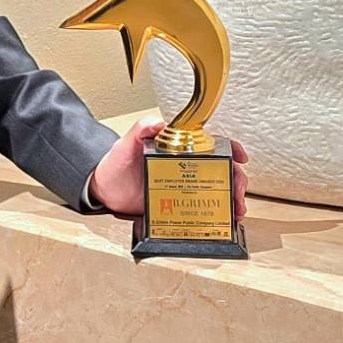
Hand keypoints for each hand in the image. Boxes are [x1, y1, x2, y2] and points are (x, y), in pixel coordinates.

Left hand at [90, 116, 247, 221]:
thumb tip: (158, 123)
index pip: (209, 144)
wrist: (103, 191)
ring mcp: (183, 187)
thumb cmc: (114, 165)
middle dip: (235, 179)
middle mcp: (183, 167)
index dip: (229, 148)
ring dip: (231, 198)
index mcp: (176, 149)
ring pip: (217, 190)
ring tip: (236, 209)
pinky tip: (227, 219)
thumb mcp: (125, 145)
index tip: (239, 156)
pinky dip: (218, 214)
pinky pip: (203, 209)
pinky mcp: (178, 206)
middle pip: (219, 169)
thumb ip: (140, 130)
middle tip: (238, 190)